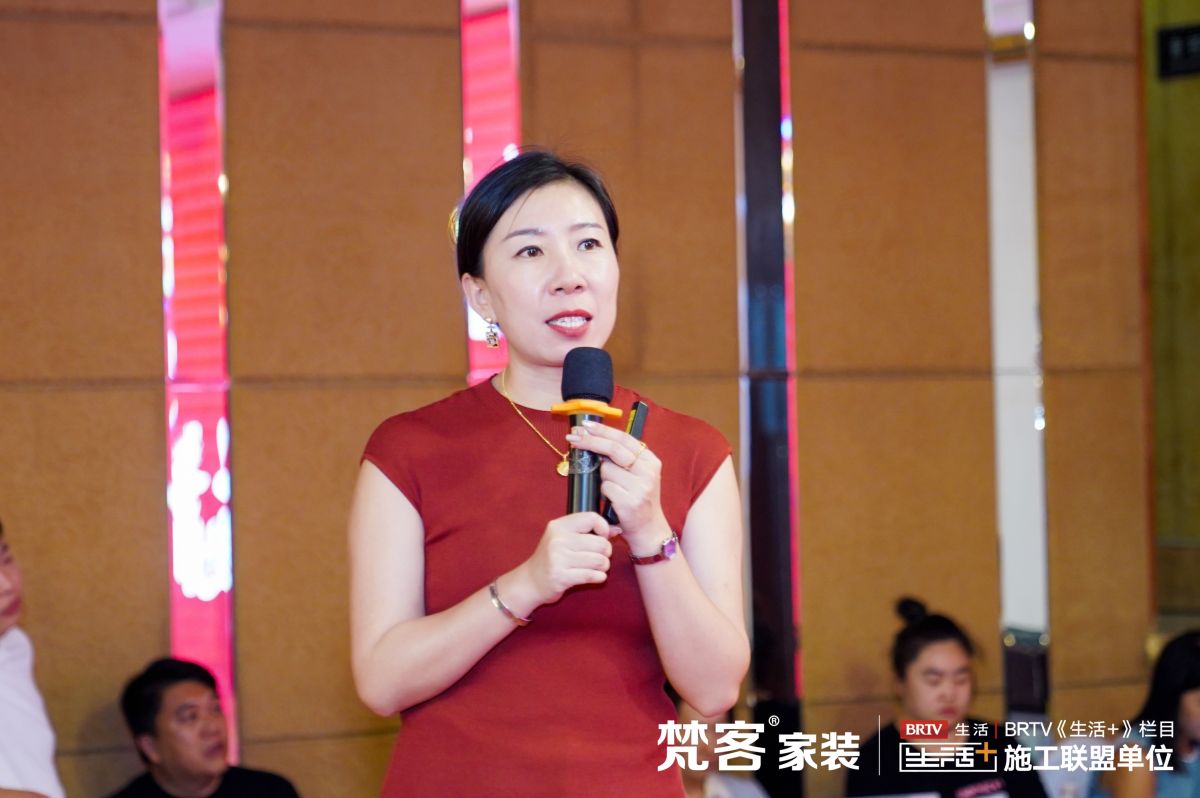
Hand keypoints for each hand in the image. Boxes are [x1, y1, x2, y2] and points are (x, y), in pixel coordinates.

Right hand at [518, 511, 615, 605]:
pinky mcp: (562, 577)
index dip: (604, 528)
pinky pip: (593, 576)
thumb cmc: (551, 558)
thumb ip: (588, 531)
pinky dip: (599, 577)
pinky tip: (593, 576)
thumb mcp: (563, 538)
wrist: (530, 581)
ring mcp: (559, 559)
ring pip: (600, 561)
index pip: (592, 518)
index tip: (603, 537)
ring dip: (603, 566)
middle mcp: (558, 540)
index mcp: (559, 526)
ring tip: (596, 567)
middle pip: (601, 543)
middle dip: (606, 552)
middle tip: (599, 556)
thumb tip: (616, 529)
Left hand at [566, 420, 670, 550]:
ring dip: (601, 477)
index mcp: (650, 460)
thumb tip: (593, 438)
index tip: (585, 425)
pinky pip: (605, 488)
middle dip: (590, 441)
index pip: (623, 438)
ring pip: (606, 470)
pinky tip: (611, 500)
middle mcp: (647, 471)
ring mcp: (640, 486)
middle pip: (613, 448)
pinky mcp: (630, 502)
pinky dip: (603, 492)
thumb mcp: (638, 474)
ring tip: (612, 488)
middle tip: (573, 437)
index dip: (602, 430)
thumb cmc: (637, 499)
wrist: (649, 529)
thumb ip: (622, 458)